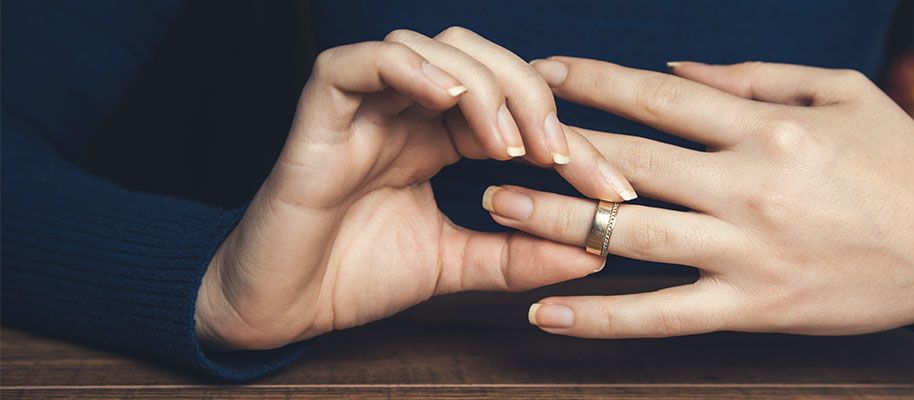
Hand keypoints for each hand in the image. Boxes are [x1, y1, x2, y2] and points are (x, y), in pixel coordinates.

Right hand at [194, 29, 636, 349]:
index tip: (611, 189)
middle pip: (485, 61)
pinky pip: (365, 61)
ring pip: (435, 48)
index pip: (517, 111)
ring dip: (483, 87)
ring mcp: (367, 103)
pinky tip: (449, 101)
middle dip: (534, 101)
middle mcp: (408, 110)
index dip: (570, 140)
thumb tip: (596, 251)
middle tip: (561, 156)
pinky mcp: (322, 105)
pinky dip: (410, 70)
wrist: (283, 307)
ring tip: (507, 143)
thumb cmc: (358, 277)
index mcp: (440, 137)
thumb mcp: (459, 264)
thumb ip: (520, 253)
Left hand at [486, 57, 913, 337]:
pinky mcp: (753, 308)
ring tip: (497, 208)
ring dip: (558, 219)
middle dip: (554, 148)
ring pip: (631, 235)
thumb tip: (678, 71)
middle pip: (628, 161)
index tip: (544, 72)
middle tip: (491, 141)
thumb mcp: (841, 94)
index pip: (657, 97)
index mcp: (765, 128)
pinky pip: (663, 315)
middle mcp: (746, 187)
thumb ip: (755, 79)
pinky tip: (548, 310)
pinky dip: (603, 317)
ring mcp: (746, 252)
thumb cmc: (901, 162)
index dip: (593, 81)